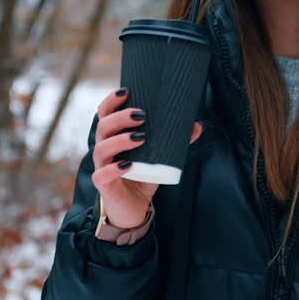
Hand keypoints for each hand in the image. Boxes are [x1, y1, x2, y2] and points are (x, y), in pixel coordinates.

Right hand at [90, 87, 203, 228]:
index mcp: (113, 137)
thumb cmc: (143, 177)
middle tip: (142, 115)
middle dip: (120, 117)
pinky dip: (113, 169)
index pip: (105, 114)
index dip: (111, 101)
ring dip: (120, 140)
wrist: (134, 208)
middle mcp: (104, 149)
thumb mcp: (159, 158)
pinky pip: (102, 175)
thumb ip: (175, 142)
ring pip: (102, 148)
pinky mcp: (104, 186)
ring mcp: (102, 167)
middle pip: (103, 127)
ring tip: (141, 136)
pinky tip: (127, 165)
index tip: (126, 91)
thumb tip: (197, 126)